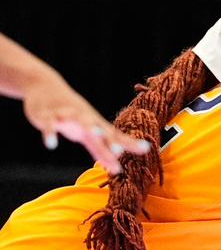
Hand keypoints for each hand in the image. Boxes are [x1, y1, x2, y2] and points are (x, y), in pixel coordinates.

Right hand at [21, 71, 150, 173]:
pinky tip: (51, 144)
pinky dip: (50, 133)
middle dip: (109, 141)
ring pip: (80, 119)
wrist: (44, 86)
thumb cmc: (69, 113)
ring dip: (89, 126)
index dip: (130, 143)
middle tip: (120, 151)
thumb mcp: (84, 133)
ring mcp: (67, 114)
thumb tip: (114, 164)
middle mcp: (85, 118)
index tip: (147, 149)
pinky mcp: (47, 114)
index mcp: (95, 124)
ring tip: (97, 133)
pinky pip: (49, 124)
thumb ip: (98, 149)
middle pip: (100, 130)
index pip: (115, 135)